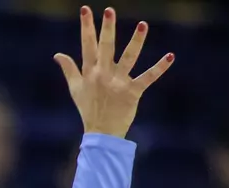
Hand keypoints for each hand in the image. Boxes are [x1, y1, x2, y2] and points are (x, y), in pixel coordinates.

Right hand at [54, 7, 172, 139]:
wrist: (101, 134)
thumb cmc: (88, 109)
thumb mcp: (75, 89)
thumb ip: (69, 69)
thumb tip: (58, 54)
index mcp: (90, 72)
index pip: (87, 45)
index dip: (86, 27)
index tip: (86, 10)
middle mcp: (103, 75)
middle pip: (106, 47)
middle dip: (107, 29)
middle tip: (110, 11)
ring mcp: (118, 83)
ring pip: (129, 58)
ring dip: (136, 41)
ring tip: (143, 24)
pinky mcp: (133, 92)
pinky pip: (148, 77)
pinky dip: (159, 68)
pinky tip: (170, 56)